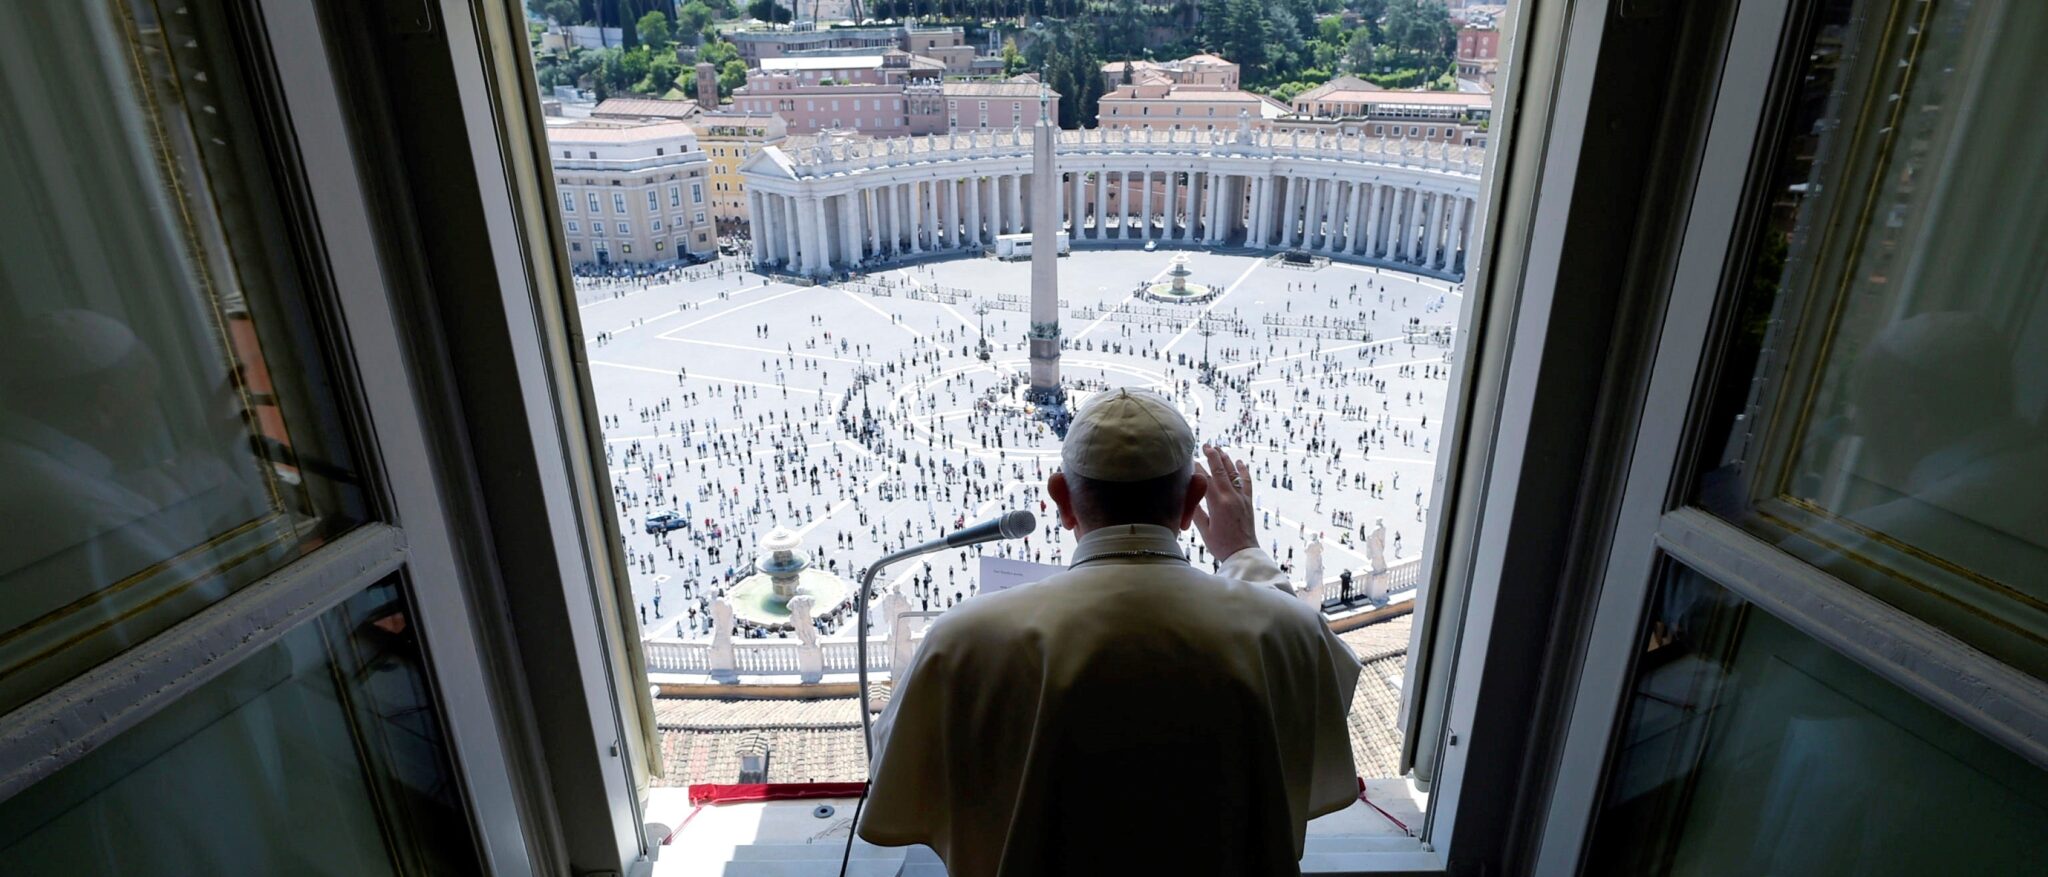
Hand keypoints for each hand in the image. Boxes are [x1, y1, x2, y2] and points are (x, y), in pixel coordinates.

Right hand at [1192, 444, 1258, 561]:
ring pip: (1233, 473)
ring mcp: (1241, 498)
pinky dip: (1243, 471)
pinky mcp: (1248, 502)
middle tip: (1205, 445)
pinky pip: (1246, 482)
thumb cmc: (1221, 545)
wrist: (1243, 553)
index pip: (1206, 479)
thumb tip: (1190, 497)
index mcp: (1218, 503)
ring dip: (1226, 460)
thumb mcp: (1204, 529)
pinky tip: (1240, 462)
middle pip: (1220, 470)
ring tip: (1219, 449)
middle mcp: (1231, 497)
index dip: (1197, 468)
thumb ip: (1197, 511)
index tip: (1190, 460)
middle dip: (1212, 456)